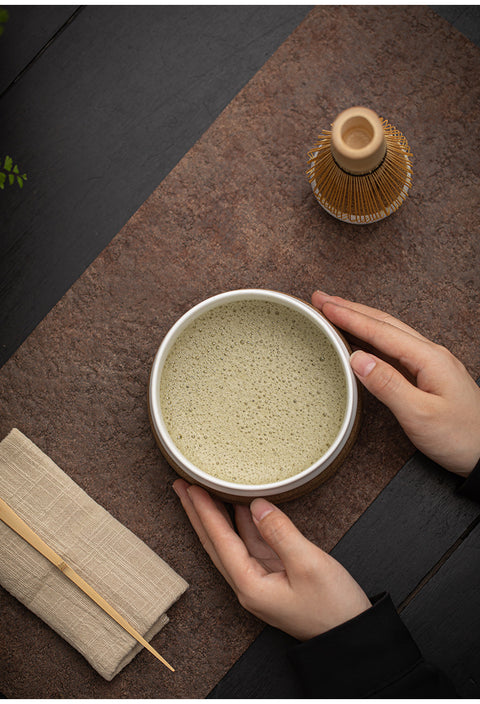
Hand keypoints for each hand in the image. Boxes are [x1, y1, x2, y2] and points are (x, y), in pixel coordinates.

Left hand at [173, 479, 370, 640]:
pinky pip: (250, 546)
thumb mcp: (309, 564)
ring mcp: (260, 582)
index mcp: (250, 586)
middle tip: (181, 486)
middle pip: (215, 543)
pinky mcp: (274, 578)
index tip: (190, 488)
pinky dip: (242, 525)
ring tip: (203, 492)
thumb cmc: (334, 608)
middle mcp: (248, 585)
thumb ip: (280, 532)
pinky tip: (239, 509)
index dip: (204, 511)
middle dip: (197, 513)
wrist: (352, 637)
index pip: (220, 540)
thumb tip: (257, 506)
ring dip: (217, 517)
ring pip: (231, 543)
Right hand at [312, 291, 479, 476]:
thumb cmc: (460, 437)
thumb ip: (387, 384)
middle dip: (351, 308)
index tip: (325, 305)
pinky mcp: (428, 376)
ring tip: (336, 311)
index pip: (380, 331)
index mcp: (428, 358)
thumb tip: (358, 359)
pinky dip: (372, 338)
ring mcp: (430, 364)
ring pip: (389, 333)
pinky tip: (361, 341)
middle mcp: (430, 355)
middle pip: (384, 323)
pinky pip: (394, 348)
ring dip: (361, 320)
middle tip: (322, 299)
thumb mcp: (420, 414)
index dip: (349, 317)